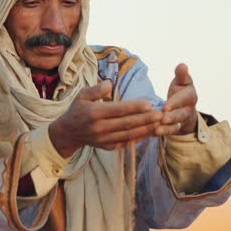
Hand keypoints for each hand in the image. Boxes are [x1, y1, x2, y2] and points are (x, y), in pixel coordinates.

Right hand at [48, 81, 162, 157]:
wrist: (69, 132)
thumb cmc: (78, 110)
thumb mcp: (81, 95)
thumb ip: (96, 90)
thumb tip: (109, 84)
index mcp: (93, 113)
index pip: (118, 110)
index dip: (134, 107)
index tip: (149, 104)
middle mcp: (99, 128)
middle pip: (127, 123)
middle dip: (145, 119)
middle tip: (161, 114)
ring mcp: (104, 139)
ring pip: (129, 134)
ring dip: (146, 129)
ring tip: (160, 123)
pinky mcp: (108, 147)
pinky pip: (127, 142)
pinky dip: (140, 137)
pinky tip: (151, 131)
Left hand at [158, 63, 197, 135]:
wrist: (182, 108)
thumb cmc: (179, 92)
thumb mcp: (180, 82)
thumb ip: (181, 75)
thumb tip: (182, 65)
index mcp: (190, 95)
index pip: (184, 98)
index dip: (175, 102)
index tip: (165, 107)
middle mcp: (188, 108)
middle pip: (181, 113)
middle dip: (172, 116)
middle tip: (162, 118)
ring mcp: (183, 120)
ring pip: (176, 124)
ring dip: (167, 127)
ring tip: (157, 129)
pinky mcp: (176, 128)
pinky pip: (171, 131)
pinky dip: (163, 132)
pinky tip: (153, 133)